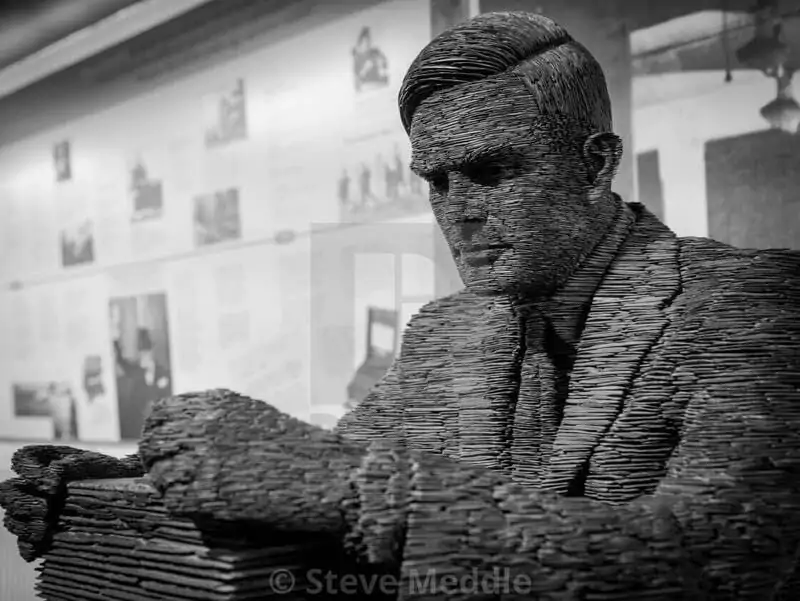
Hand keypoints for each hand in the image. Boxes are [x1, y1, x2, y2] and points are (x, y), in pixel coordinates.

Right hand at [0, 445, 143, 560]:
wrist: (123, 491)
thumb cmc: (107, 471)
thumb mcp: (93, 461)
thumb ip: (71, 463)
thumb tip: (51, 474)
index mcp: (44, 461)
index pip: (23, 460)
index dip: (28, 470)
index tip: (48, 482)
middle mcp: (33, 485)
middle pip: (10, 492)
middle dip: (22, 502)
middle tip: (43, 509)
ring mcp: (34, 508)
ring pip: (13, 517)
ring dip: (24, 524)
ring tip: (42, 528)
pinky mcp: (41, 530)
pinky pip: (25, 542)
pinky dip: (27, 546)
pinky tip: (35, 549)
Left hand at [139, 389, 413, 567]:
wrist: (327, 473)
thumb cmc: (297, 448)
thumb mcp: (256, 416)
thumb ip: (218, 416)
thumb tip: (181, 431)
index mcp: (218, 402)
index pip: (161, 412)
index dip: (156, 432)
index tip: (161, 446)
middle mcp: (207, 424)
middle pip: (152, 442)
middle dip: (155, 459)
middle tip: (165, 473)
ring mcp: (206, 457)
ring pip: (158, 472)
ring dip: (166, 484)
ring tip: (186, 491)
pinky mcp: (209, 490)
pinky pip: (174, 499)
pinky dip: (180, 504)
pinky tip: (199, 504)